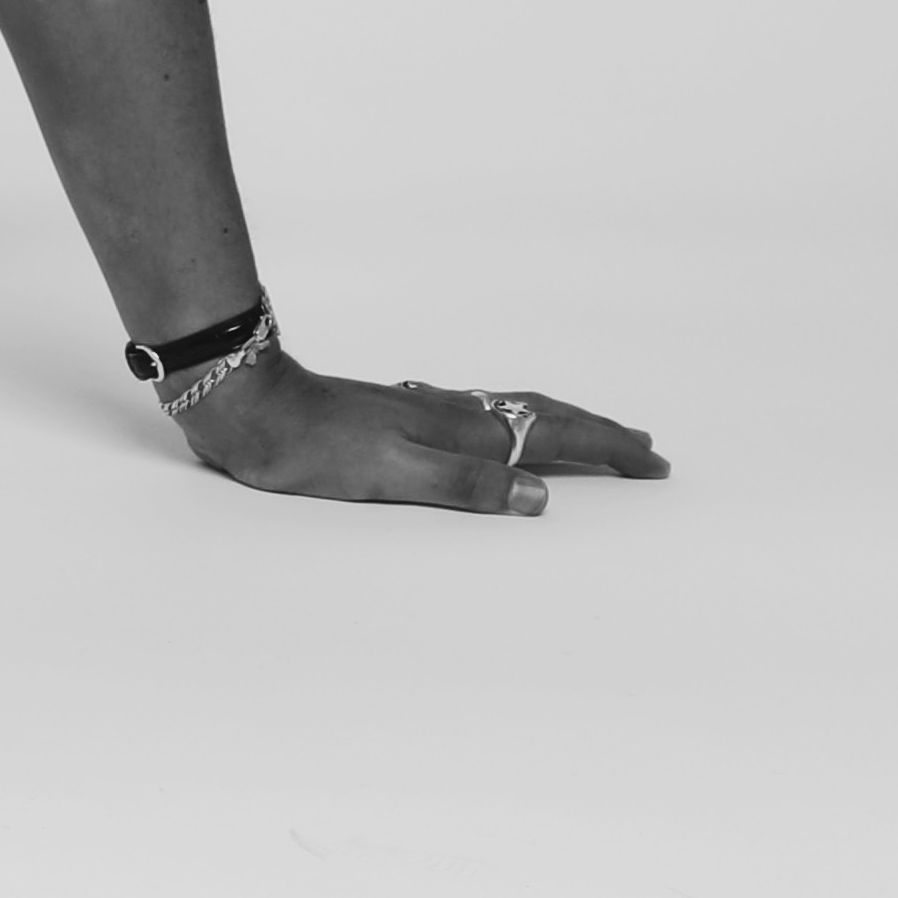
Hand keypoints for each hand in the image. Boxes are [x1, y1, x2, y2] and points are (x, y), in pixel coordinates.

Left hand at [179, 343, 667, 510]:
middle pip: (541, 416)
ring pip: (511, 413)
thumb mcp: (388, 474)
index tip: (653, 462)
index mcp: (457, 427)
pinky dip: (514, 425)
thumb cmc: (310, 446)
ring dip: (560, 426)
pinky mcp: (397, 415)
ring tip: (593, 437)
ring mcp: (422, 411)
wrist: (244, 403)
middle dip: (597, 433)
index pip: (549, 435)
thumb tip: (541, 495)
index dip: (603, 449)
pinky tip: (501, 429)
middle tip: (646, 447)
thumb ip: (464, 483)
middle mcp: (447, 412)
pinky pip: (478, 415)